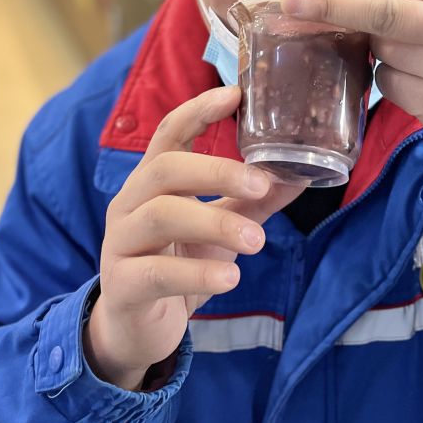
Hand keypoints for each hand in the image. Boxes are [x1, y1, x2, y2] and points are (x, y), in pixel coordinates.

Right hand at [85, 85, 303, 389]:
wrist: (136, 329)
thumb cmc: (178, 264)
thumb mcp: (219, 229)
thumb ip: (254, 202)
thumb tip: (300, 173)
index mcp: (152, 181)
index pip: (169, 133)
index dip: (199, 111)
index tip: (236, 94)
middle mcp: (130, 203)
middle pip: (165, 169)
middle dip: (216, 171)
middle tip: (262, 185)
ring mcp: (121, 243)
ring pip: (162, 217)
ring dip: (215, 223)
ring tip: (257, 241)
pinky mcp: (122, 286)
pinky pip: (158, 273)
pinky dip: (197, 273)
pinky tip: (231, 279)